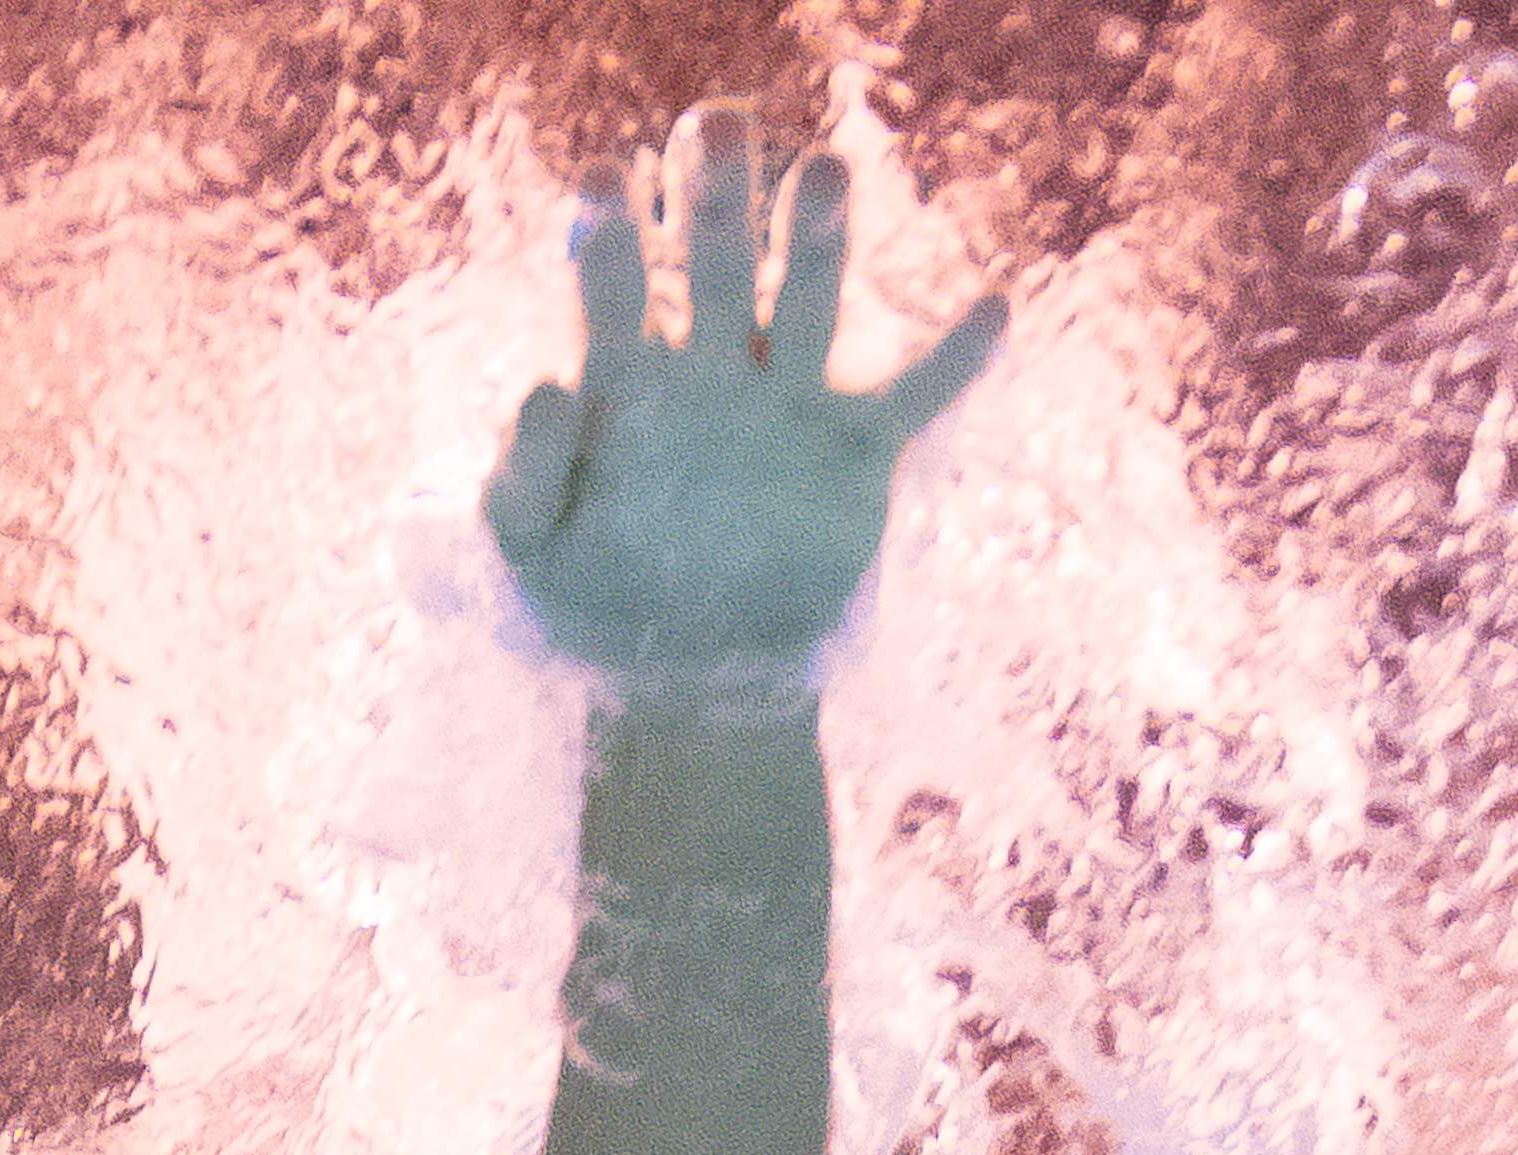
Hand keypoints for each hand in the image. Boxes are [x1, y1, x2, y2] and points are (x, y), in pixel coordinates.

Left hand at [485, 114, 1003, 694]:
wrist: (684, 671)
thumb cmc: (593, 599)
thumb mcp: (534, 549)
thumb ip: (525, 473)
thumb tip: (543, 381)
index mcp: (629, 386)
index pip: (617, 289)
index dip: (609, 231)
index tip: (600, 177)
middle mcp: (714, 373)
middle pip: (723, 263)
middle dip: (721, 194)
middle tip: (717, 120)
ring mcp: (789, 406)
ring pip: (814, 301)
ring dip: (821, 238)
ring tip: (822, 169)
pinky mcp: (855, 453)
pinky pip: (917, 397)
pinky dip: (956, 358)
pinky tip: (992, 306)